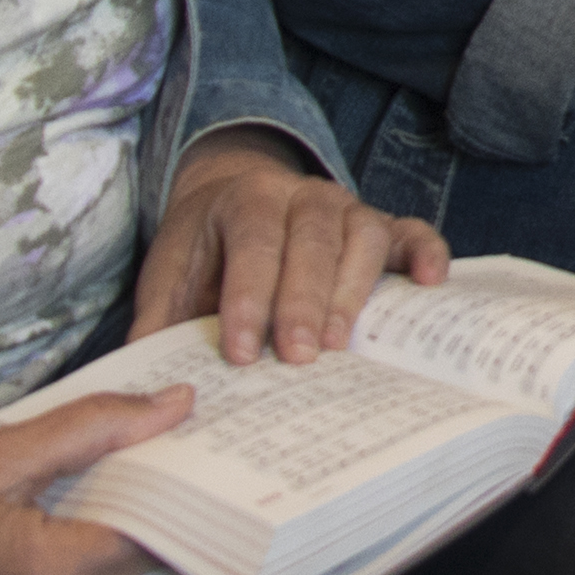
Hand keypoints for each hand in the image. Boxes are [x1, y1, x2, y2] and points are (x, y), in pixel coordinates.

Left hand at [131, 131, 449, 365]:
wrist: (234, 193)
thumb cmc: (205, 251)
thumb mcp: (169, 278)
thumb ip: (158, 323)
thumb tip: (143, 380)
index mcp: (245, 201)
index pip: (252, 247)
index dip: (249, 300)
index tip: (243, 353)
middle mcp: (302, 194)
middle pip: (312, 242)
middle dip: (304, 302)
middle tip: (298, 357)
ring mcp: (347, 206)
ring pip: (362, 236)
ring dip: (354, 290)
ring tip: (340, 345)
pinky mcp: (380, 223)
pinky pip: (411, 230)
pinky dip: (426, 252)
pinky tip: (430, 283)